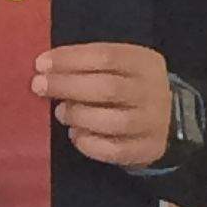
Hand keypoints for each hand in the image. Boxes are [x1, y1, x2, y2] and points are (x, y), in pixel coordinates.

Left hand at [34, 43, 171, 168]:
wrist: (167, 119)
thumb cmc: (127, 87)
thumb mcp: (116, 67)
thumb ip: (86, 65)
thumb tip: (44, 69)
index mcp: (144, 63)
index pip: (106, 55)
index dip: (70, 59)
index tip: (40, 64)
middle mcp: (153, 91)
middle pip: (109, 88)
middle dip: (67, 86)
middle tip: (39, 86)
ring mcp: (154, 122)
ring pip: (115, 121)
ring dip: (79, 116)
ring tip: (61, 113)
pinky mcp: (148, 148)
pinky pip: (115, 150)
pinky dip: (88, 143)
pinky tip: (75, 135)